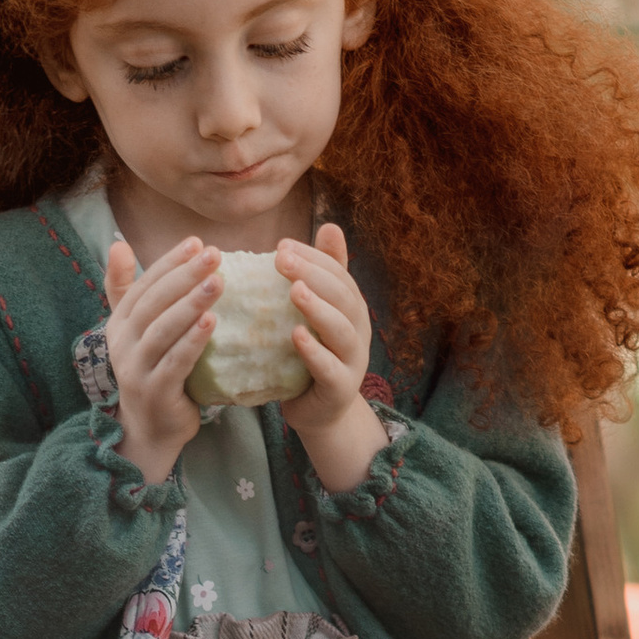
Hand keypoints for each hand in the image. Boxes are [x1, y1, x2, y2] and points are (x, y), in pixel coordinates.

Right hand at [103, 234, 217, 484]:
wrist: (150, 429)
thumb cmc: (152, 371)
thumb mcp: (138, 331)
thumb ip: (128, 290)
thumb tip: (118, 245)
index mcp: (120, 324)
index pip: (144, 285)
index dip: (169, 263)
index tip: (197, 243)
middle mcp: (123, 344)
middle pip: (153, 303)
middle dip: (184, 276)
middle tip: (214, 255)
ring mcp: (136, 369)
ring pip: (163, 330)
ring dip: (191, 304)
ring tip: (218, 282)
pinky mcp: (155, 391)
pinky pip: (175, 362)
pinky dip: (192, 341)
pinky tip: (212, 322)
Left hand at [275, 223, 386, 494]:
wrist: (319, 412)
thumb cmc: (312, 354)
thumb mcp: (317, 312)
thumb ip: (322, 275)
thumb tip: (330, 225)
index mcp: (351, 307)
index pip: (337, 273)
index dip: (313, 257)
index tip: (280, 245)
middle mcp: (358, 329)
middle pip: (342, 296)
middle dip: (313, 274)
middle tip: (281, 259)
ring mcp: (353, 360)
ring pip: (341, 330)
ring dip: (318, 308)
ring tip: (293, 290)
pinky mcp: (341, 388)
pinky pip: (330, 368)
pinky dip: (314, 352)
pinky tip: (296, 336)